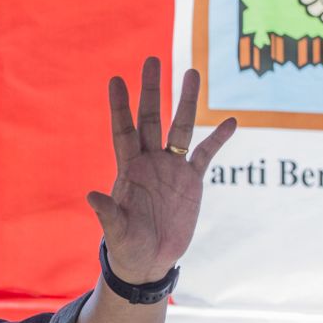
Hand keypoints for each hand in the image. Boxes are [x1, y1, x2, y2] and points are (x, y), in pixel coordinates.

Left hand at [87, 57, 236, 283]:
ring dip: (187, 103)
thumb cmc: (127, 248)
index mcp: (128, 170)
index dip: (119, 107)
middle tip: (151, 60)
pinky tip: (232, 122)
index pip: (123, 131)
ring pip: (181, 128)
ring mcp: (171, 169)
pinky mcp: (191, 181)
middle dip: (151, 91)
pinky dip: (219, 139)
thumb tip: (91, 195)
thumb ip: (107, 213)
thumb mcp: (117, 231)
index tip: (115, 80)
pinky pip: (206, 154)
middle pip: (151, 119)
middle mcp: (149, 162)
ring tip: (192, 72)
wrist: (149, 262)